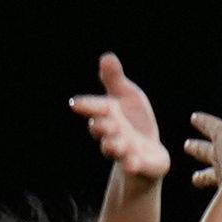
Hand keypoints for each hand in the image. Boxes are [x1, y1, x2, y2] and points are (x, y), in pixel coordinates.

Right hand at [72, 52, 169, 182]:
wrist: (145, 152)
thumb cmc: (132, 121)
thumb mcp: (126, 97)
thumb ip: (114, 80)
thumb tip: (106, 56)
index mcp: (108, 115)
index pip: (95, 109)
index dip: (87, 106)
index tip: (75, 103)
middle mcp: (112, 134)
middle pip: (103, 130)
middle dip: (101, 127)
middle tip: (100, 123)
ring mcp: (124, 150)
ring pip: (115, 149)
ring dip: (114, 147)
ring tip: (116, 145)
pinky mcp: (139, 163)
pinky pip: (134, 165)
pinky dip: (133, 164)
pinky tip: (133, 163)